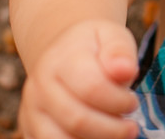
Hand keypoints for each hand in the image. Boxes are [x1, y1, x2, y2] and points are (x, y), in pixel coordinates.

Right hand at [19, 19, 139, 138]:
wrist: (63, 52)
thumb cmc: (94, 47)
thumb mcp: (111, 36)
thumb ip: (120, 51)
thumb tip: (126, 70)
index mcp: (60, 59)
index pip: (91, 88)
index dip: (119, 101)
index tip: (133, 102)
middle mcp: (40, 85)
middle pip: (77, 121)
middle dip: (112, 130)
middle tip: (130, 127)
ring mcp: (32, 109)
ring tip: (115, 133)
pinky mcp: (31, 128)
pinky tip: (97, 136)